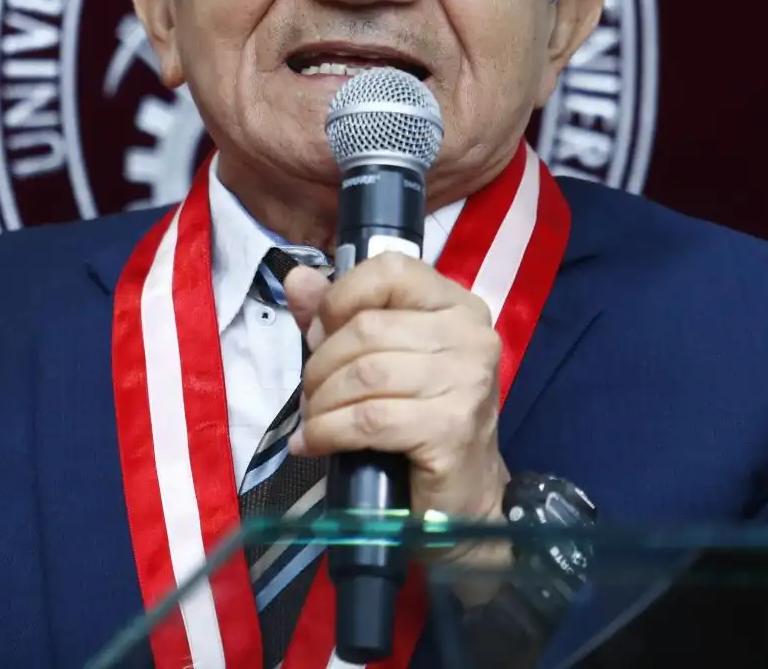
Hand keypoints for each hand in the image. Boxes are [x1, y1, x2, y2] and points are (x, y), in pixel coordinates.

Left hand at [283, 253, 509, 523]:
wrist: (464, 498)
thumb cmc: (422, 421)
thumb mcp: (382, 358)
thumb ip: (341, 315)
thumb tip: (297, 279)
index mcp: (457, 306)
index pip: (391, 270)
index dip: (341, 298)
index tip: (318, 335)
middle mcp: (470, 335)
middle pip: (368, 329)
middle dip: (321, 364)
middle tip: (310, 395)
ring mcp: (466, 382)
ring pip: (364, 374)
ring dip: (322, 401)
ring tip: (312, 421)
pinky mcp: (451, 429)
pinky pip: (369, 419)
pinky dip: (329, 431)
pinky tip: (315, 443)